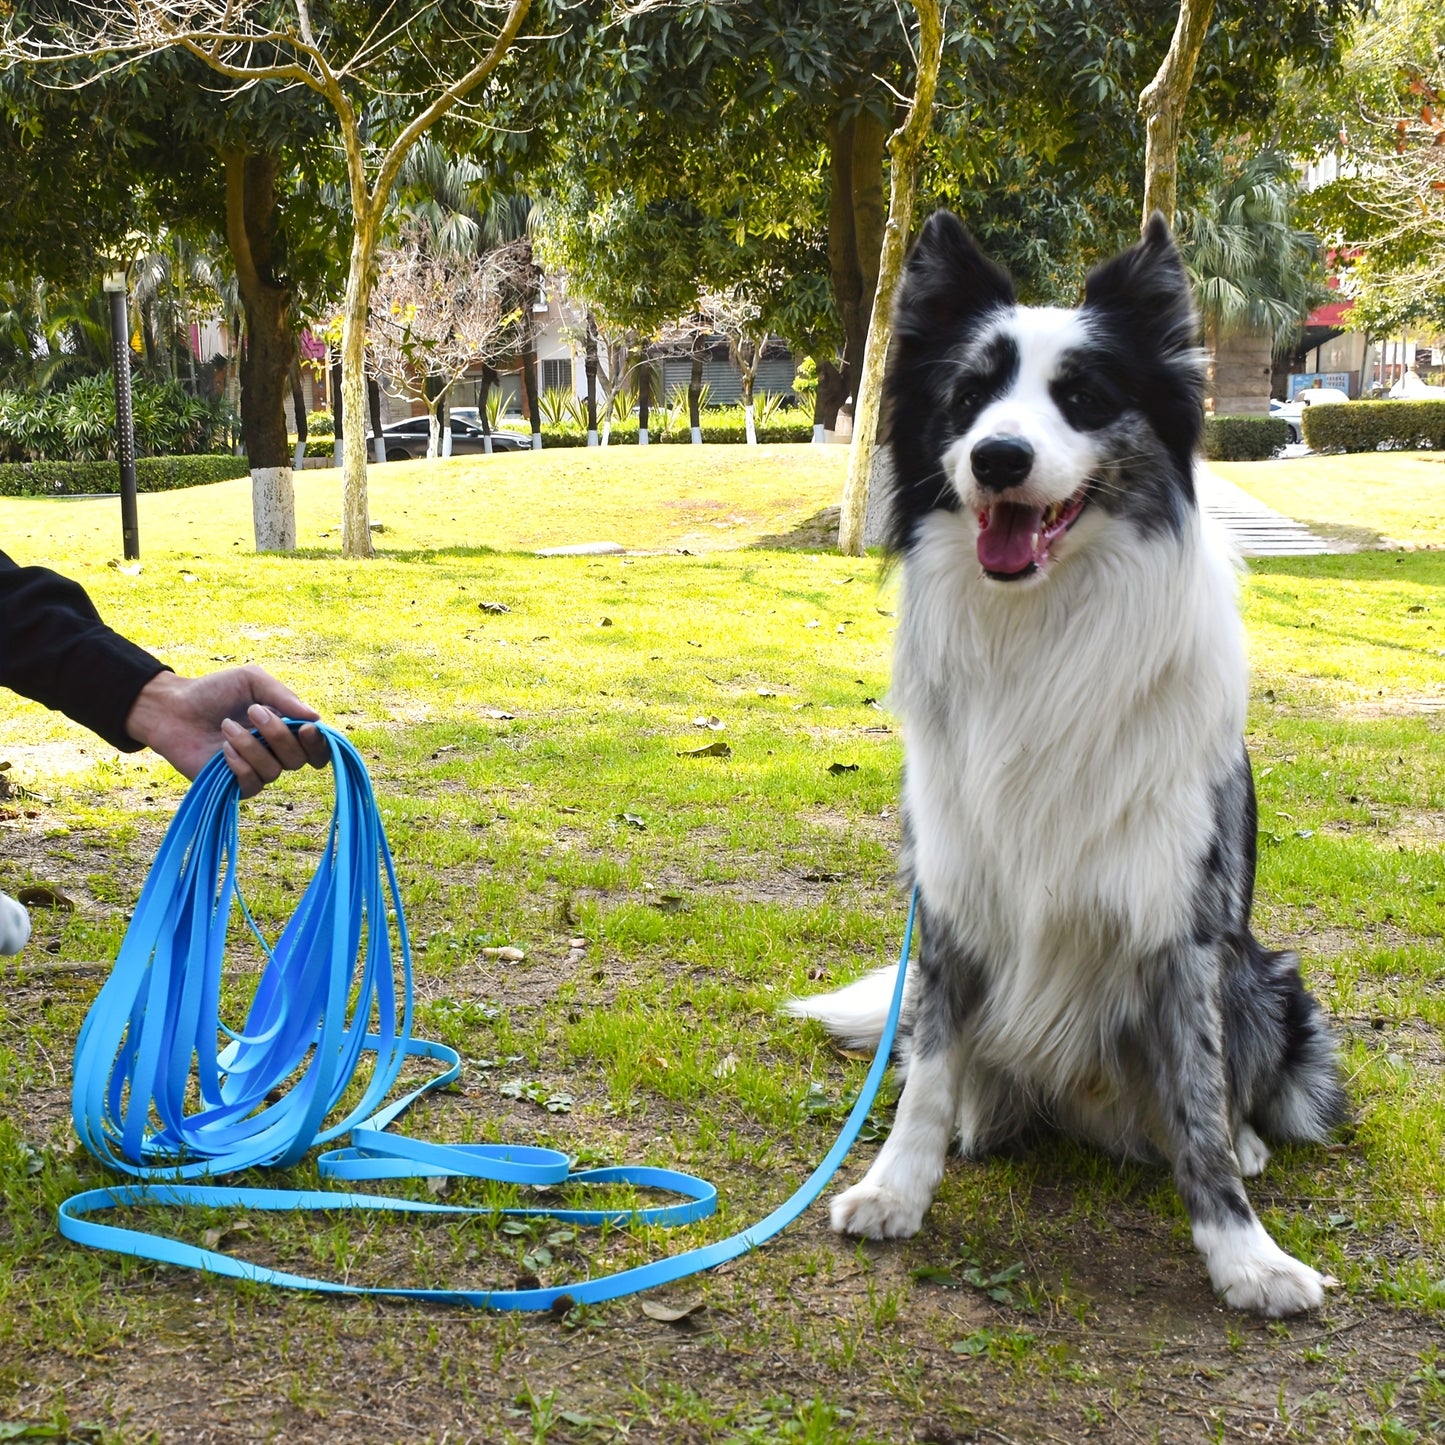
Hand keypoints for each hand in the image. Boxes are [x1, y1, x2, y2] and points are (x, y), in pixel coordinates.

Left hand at [123, 665, 330, 797]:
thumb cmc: (214, 691)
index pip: (317, 748)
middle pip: (298, 759)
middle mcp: (275, 752)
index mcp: (286, 728)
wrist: (173, 707)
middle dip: (279, 735)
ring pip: (274, 771)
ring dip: (251, 746)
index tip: (307, 729)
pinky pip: (252, 784)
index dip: (319, 744)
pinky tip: (223, 749)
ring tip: (226, 726)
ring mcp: (255, 770)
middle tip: (254, 712)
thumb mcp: (252, 681)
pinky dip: (239, 764)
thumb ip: (284, 697)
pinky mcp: (234, 784)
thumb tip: (317, 719)